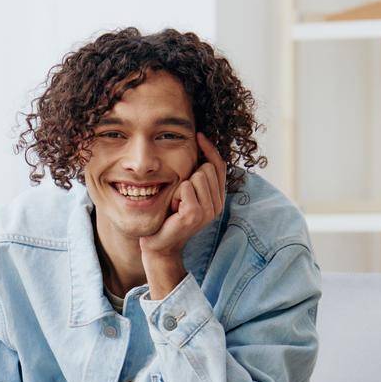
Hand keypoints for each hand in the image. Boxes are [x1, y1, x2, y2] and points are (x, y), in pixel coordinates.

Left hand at [139, 133, 228, 298]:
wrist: (160, 246)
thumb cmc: (169, 218)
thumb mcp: (186, 194)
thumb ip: (196, 176)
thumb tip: (198, 145)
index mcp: (218, 198)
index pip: (219, 165)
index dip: (210, 149)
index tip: (198, 135)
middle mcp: (217, 205)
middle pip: (207, 168)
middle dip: (189, 176)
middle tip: (180, 197)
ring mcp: (208, 211)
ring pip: (197, 176)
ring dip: (181, 187)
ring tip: (176, 204)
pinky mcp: (195, 214)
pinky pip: (186, 187)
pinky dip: (175, 195)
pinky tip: (173, 209)